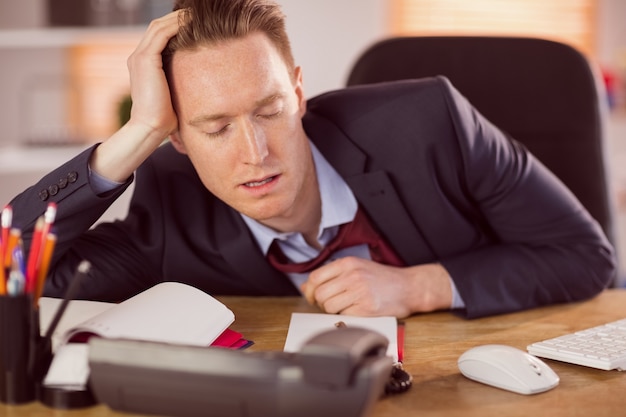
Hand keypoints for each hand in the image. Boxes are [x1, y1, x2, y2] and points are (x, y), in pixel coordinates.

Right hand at [90, 11, 181, 181]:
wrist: (150, 128)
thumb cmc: (165, 119)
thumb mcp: (174, 94)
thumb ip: (179, 82)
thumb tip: (199, 82)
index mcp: (143, 64)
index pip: (158, 36)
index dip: (175, 27)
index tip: (196, 24)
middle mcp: (138, 57)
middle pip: (157, 26)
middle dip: (177, 18)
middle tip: (198, 13)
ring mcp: (139, 57)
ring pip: (159, 26)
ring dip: (178, 18)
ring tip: (197, 14)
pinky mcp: (145, 60)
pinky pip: (162, 34)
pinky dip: (176, 26)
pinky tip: (192, 23)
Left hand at [301, 257, 452, 317]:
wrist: (409, 287)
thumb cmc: (382, 278)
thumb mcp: (356, 268)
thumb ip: (331, 275)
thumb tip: (305, 287)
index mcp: (348, 263)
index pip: (315, 277)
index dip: (310, 291)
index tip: (313, 297)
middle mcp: (352, 275)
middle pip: (320, 294)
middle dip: (322, 303)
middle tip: (333, 304)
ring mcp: (360, 291)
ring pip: (329, 307)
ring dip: (334, 311)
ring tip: (347, 307)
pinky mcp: (367, 308)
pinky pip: (344, 316)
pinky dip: (347, 317)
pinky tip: (357, 311)